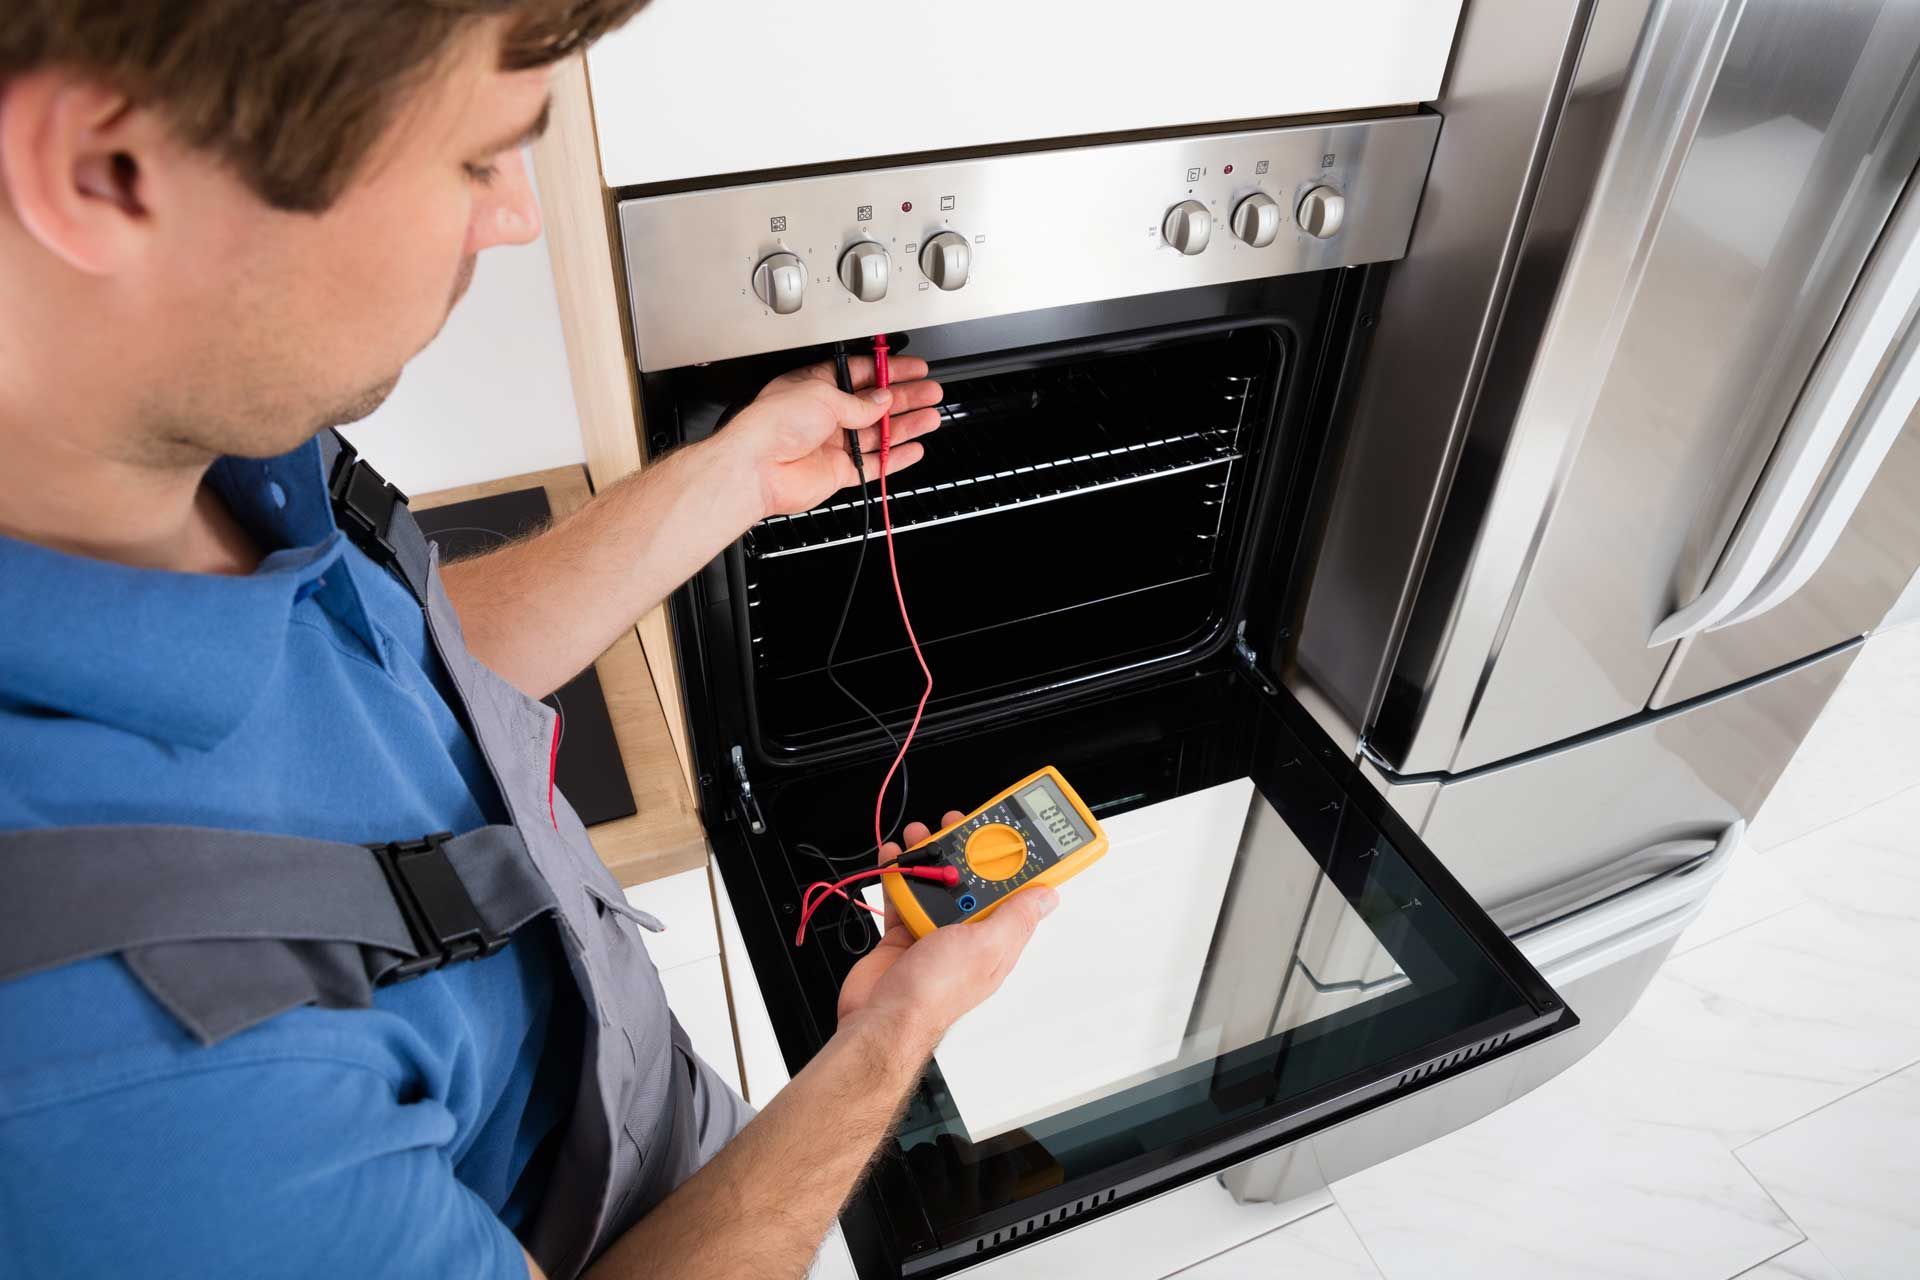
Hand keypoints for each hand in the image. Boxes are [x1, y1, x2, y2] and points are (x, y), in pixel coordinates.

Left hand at [712, 356, 944, 519]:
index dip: (889, 372)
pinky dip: (895, 458)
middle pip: (875, 403)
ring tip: (930, 417)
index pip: (861, 374)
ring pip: (878, 433)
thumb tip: (882, 400)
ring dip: (905, 425)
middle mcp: (825, 414)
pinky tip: (912, 449)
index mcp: (817, 386)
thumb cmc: (772, 424)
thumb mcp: (822, 395)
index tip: (914, 370)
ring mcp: (833, 443)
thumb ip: (859, 401)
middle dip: (905, 397)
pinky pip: (873, 464)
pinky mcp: (837, 471)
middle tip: (930, 392)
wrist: (756, 467)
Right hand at [836, 812, 1058, 1051]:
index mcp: (996, 940)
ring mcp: (935, 934)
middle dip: (965, 850)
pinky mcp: (905, 934)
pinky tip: (896, 858)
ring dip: (928, 857)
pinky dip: (899, 874)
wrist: (882, 1018)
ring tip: (921, 836)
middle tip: (957, 825)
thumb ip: (1015, 917)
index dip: (1017, 862)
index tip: (1013, 833)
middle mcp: (968, 936)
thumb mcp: (985, 947)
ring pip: (937, 884)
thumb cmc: (934, 994)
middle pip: (973, 882)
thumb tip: (1048, 896)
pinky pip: (905, 895)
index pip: (1016, 894)